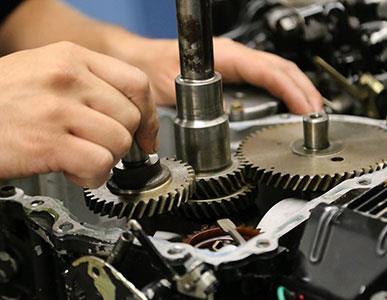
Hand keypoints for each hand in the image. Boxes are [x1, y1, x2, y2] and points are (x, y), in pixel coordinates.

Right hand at [0, 41, 157, 186]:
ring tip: (84, 158)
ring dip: (108, 159)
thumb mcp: (47, 72)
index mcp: (72, 58)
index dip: (149, 114)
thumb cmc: (4, 99)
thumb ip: (90, 85)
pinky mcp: (48, 143)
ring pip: (119, 142)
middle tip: (102, 147)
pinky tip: (77, 172)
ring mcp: (58, 110)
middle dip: (123, 141)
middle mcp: (68, 79)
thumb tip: (129, 110)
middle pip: (131, 117)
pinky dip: (94, 176)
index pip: (136, 83)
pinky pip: (99, 164)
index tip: (146, 134)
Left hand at [107, 32, 321, 113]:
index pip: (270, 71)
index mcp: (227, 56)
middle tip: (317, 114)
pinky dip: (282, 92)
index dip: (292, 90)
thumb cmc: (154, 67)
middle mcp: (235, 57)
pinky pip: (265, 80)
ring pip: (276, 74)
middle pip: (281, 70)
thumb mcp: (175, 87)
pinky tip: (286, 106)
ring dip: (296, 91)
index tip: (307, 108)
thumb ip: (203, 103)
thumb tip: (227, 121)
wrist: (141, 61)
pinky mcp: (233, 74)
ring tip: (309, 112)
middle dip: (304, 91)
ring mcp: (236, 65)